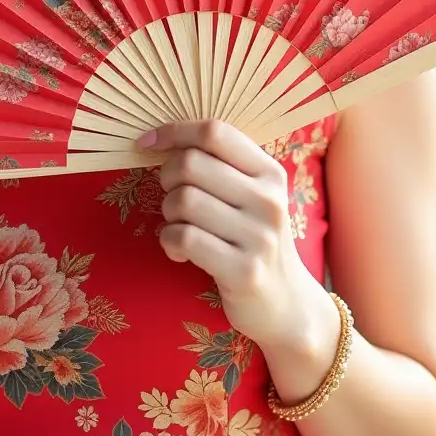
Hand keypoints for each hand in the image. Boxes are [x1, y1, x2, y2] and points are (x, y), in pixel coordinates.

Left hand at [137, 119, 319, 350]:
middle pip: (191, 163)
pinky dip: (168, 241)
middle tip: (173, 198)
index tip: (149, 143)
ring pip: (183, 200)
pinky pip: (184, 238)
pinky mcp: (243, 271)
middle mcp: (268, 200)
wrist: (287, 304)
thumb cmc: (255, 239)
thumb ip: (221, 165)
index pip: (215, 132)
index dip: (175, 132)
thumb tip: (160, 139)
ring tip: (179, 226)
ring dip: (168, 212)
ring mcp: (259, 237)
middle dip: (167, 178)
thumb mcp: (253, 196)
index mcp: (269, 172)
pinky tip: (179, 251)